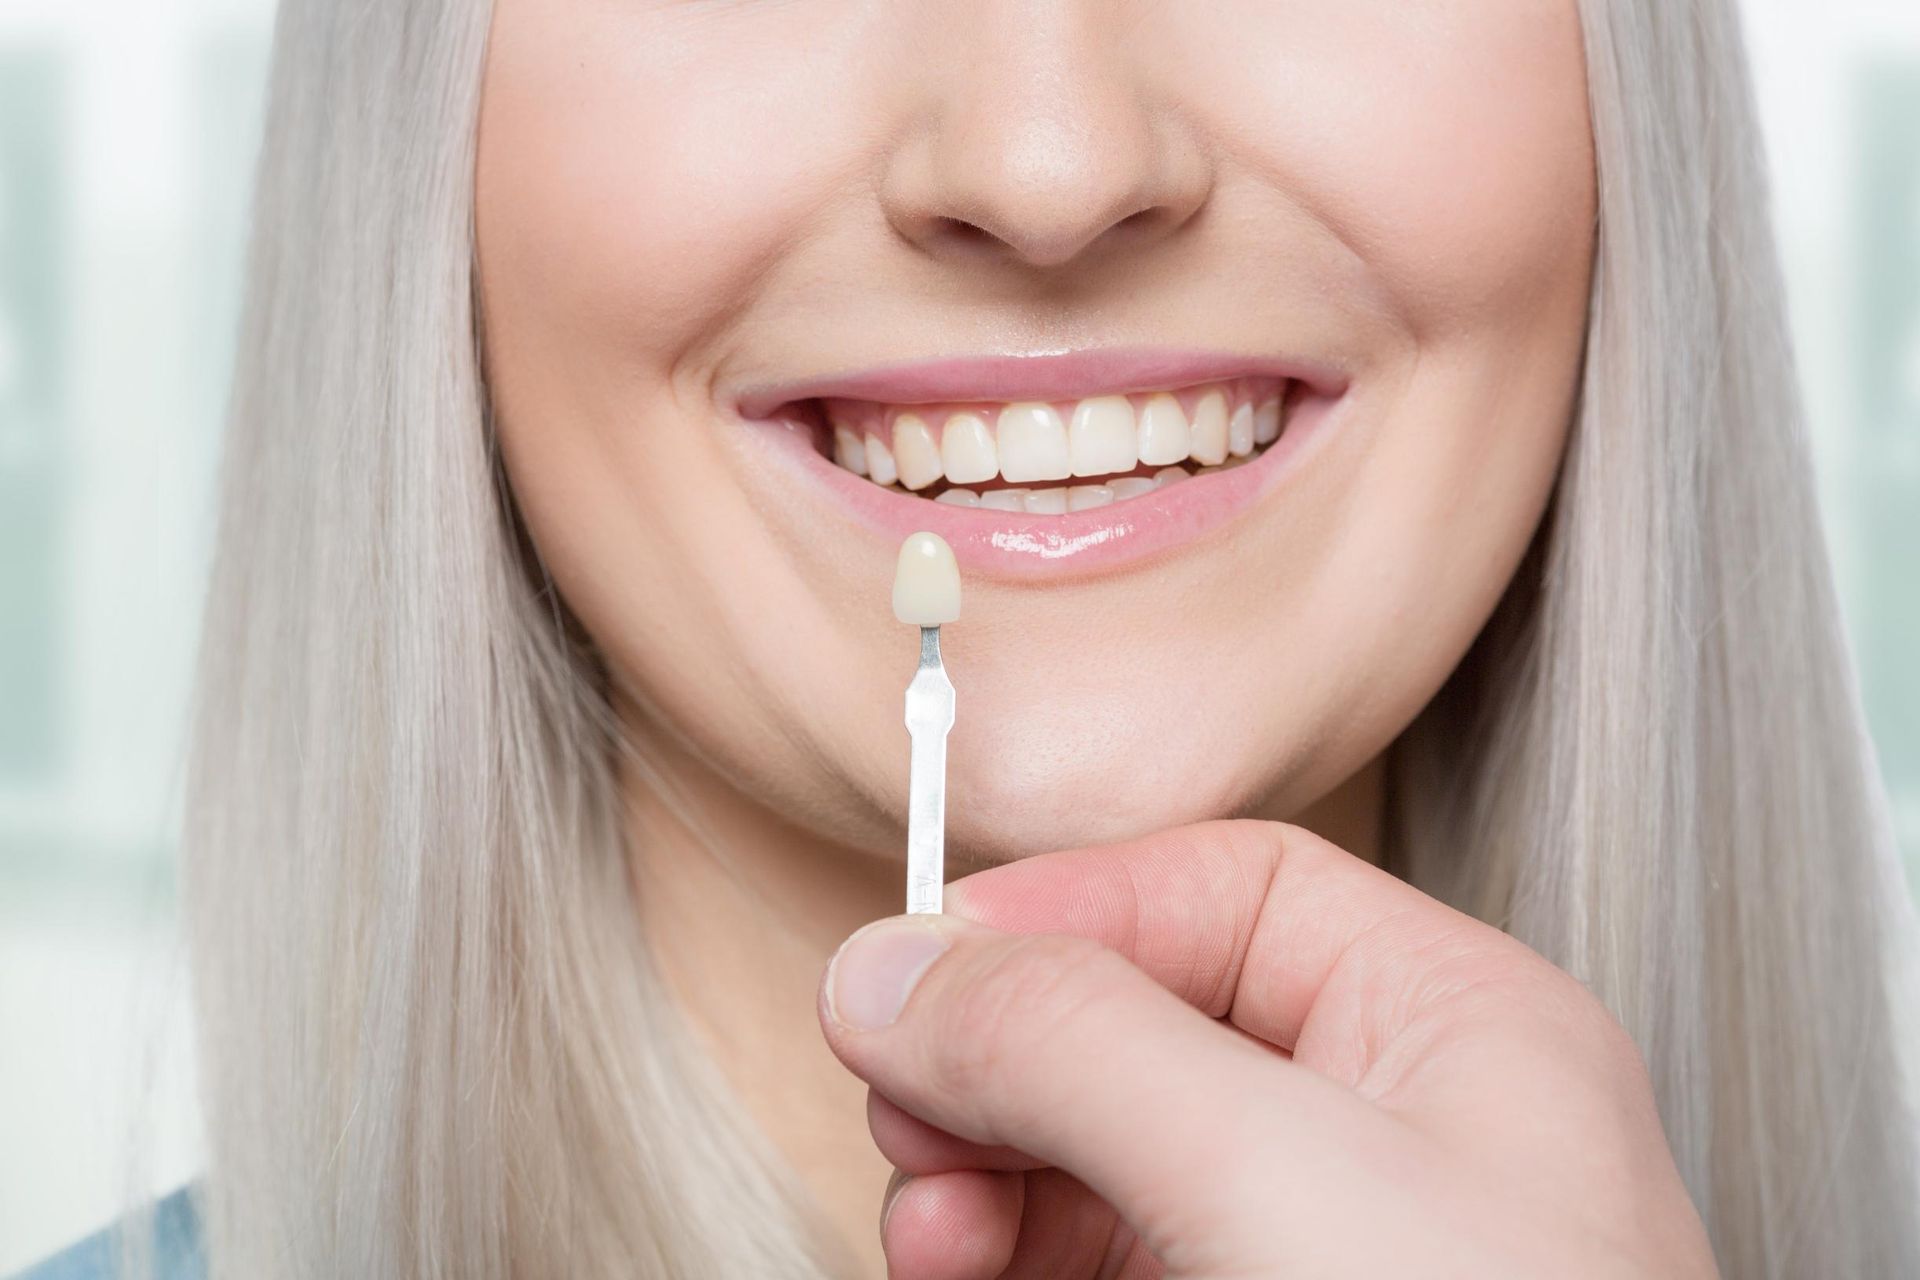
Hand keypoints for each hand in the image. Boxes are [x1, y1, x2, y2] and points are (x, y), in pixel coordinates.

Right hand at [816, 820, 1718, 1278]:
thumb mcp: (1272, 1178)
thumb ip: (1075, 1043)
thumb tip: (902, 966)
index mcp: (1449, 1030)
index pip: (1225, 890)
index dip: (1062, 910)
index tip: (925, 965)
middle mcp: (1382, 1132)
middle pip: (1132, 1023)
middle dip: (999, 1060)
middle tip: (906, 1102)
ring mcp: (1314, 1249)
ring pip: (1094, 1153)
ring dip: (979, 1173)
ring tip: (929, 1224)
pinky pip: (1091, 1256)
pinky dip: (1004, 1254)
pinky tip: (956, 1266)